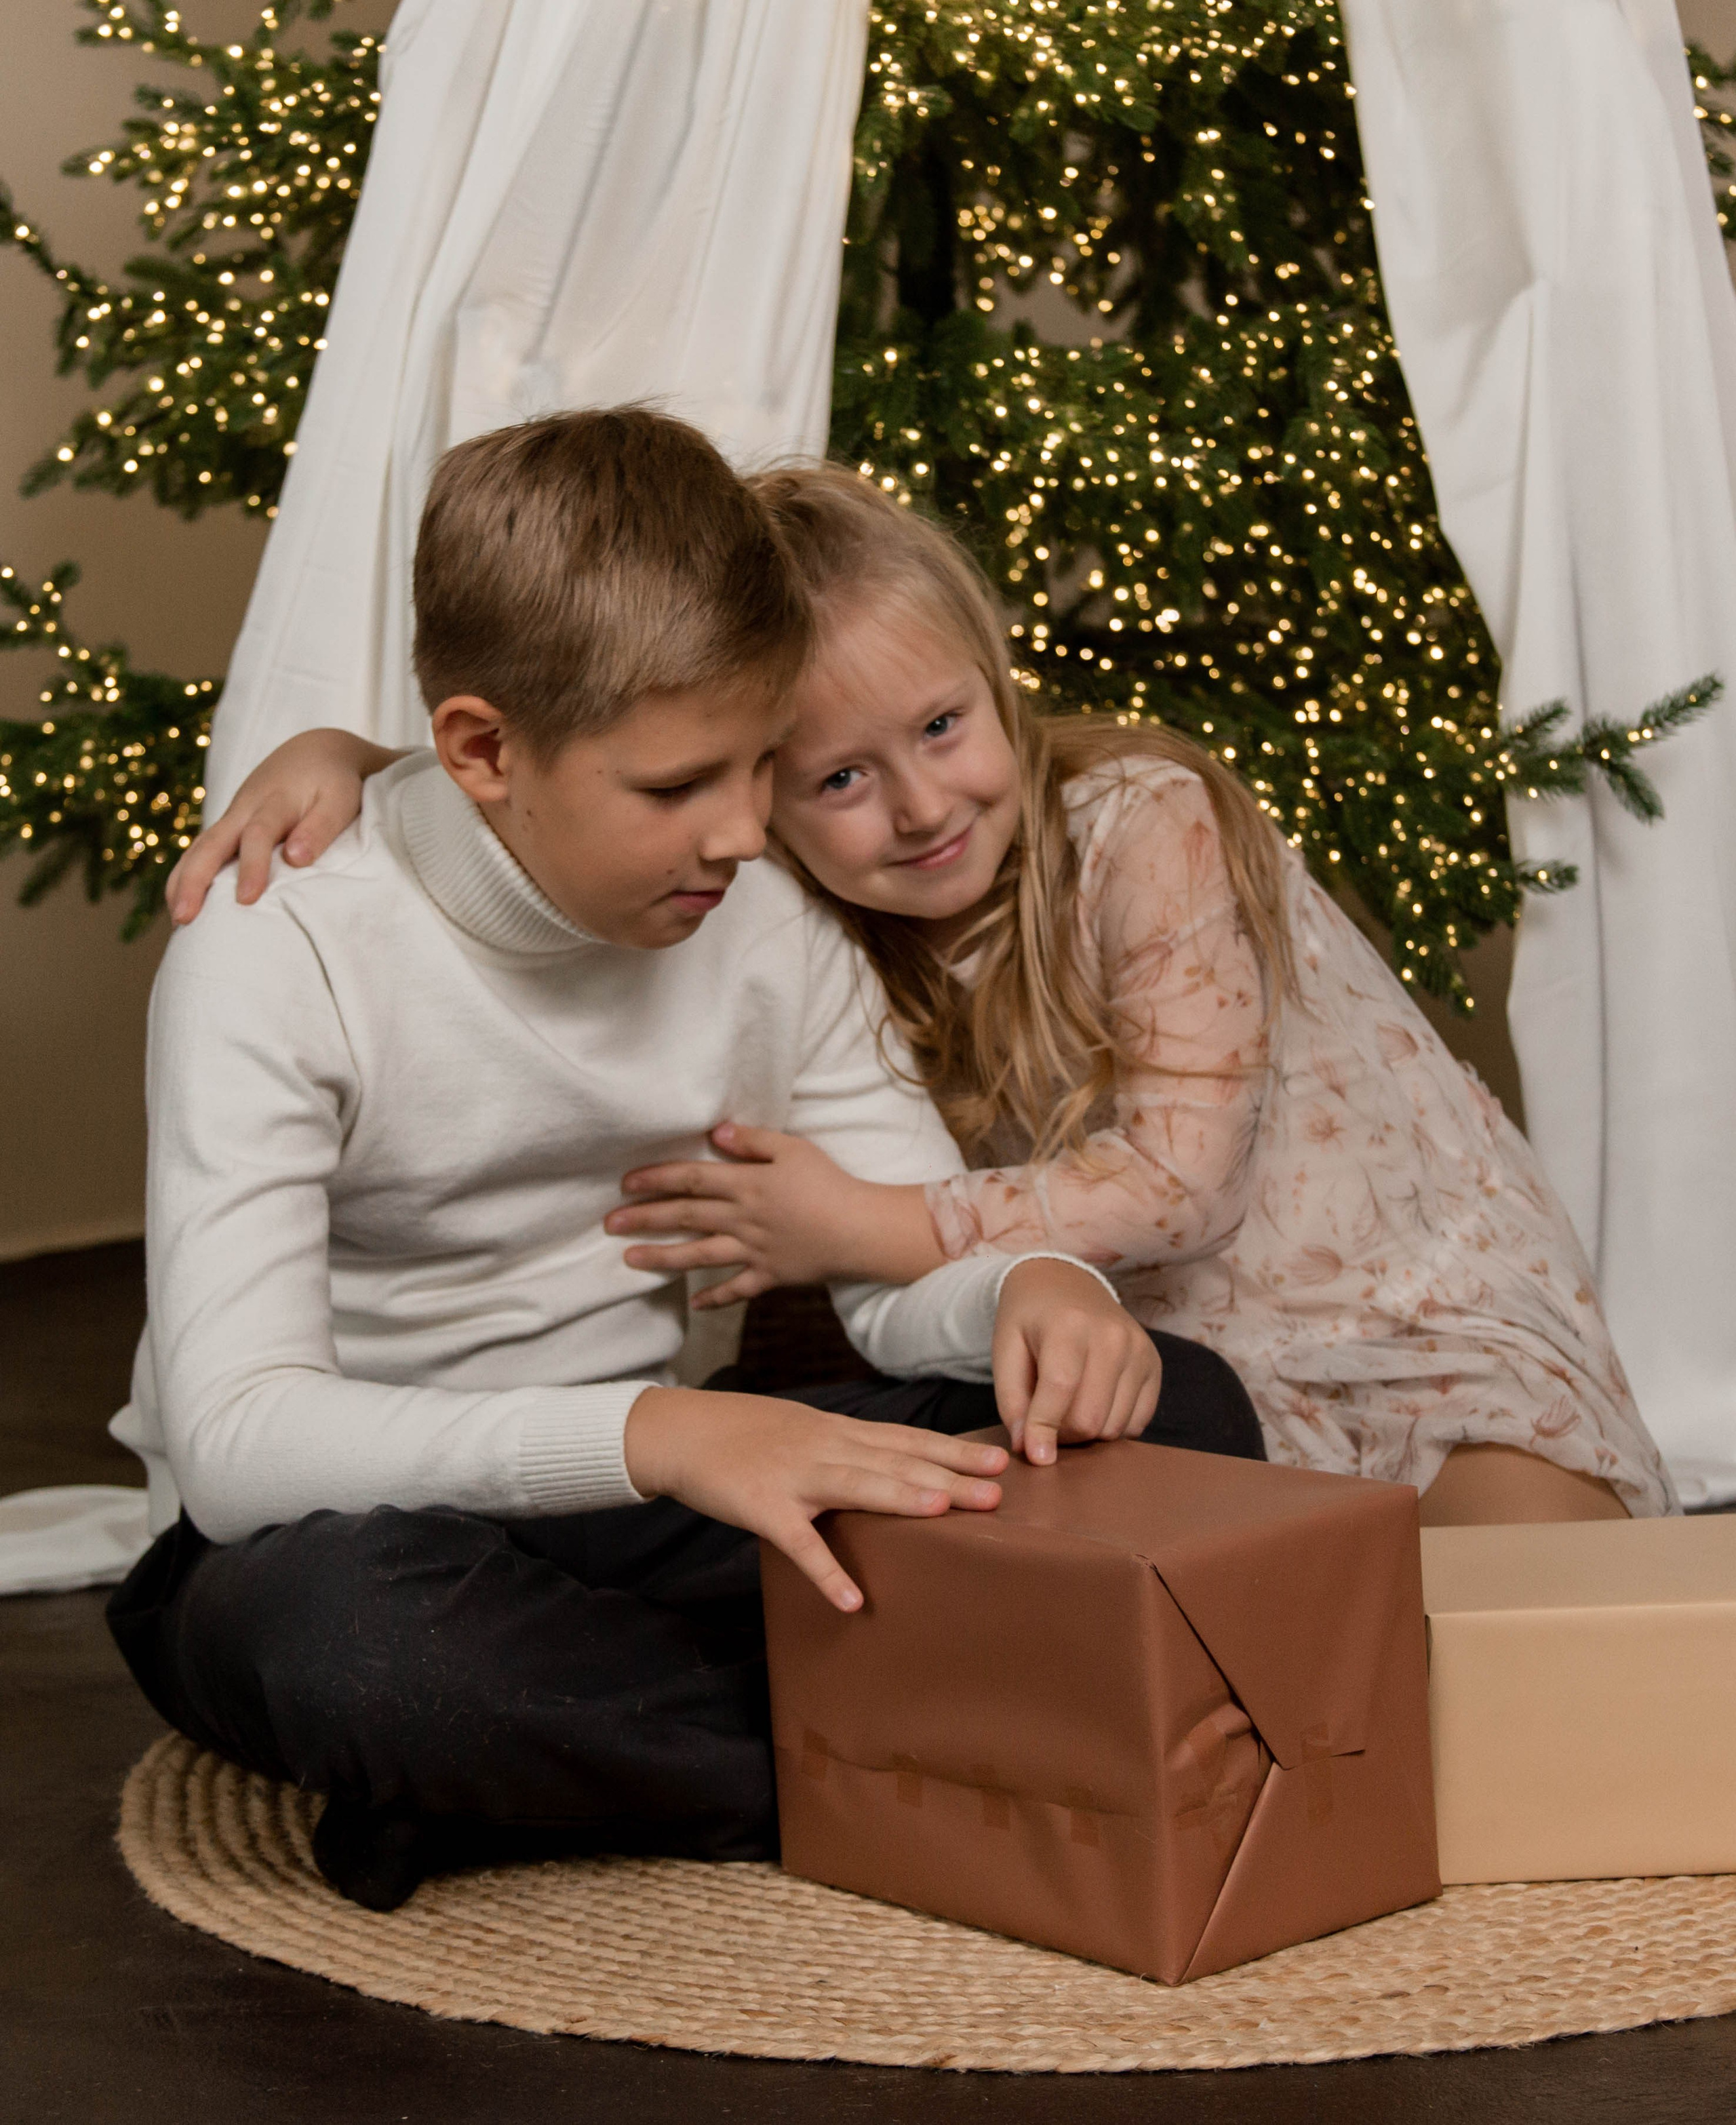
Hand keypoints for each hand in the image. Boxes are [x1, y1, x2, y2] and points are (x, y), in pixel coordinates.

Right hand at [165, 728, 404, 923]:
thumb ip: (320, 827)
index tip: (246, 898)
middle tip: (186, 916)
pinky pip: (201, 851)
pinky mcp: (229, 827)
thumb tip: (296, 859)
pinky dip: (186, 875)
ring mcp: (232, 818)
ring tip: (177, 919)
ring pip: (199, 847)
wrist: (314, 751)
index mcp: (275, 801)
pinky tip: (180, 904)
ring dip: (183, 881)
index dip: (252, 865)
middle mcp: (245, 808)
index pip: (259, 834)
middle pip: (212, 843)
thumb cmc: (334, 782)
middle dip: (196, 880)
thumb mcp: (340, 799)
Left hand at [607, 1123, 945, 1302]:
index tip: (626, 1184)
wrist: (859, 1230)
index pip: (692, 1179)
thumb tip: (714, 1133)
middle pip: (686, 1216)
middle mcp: (742, 1219)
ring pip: (699, 1255)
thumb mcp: (794, 1149)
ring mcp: (753, 1251)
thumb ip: (753, 1141)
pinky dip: (715, 1298)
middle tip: (609, 1223)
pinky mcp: (769, 1276)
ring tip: (630, 1260)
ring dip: (662, 1257)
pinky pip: (737, 1289)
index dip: (656, 1179)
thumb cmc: (830, 1184)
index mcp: (747, 1185)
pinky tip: (692, 1304)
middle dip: (645, 1219)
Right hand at [624, 1386, 1007, 1610]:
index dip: (954, 1452)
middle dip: (947, 1476)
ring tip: (943, 1512)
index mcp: (838, 1432)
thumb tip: (895, 1465)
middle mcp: (824, 1448)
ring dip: (899, 1498)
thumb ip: (847, 1447)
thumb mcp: (803, 1429)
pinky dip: (824, 1571)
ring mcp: (793, 1476)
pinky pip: (798, 1543)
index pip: (907, 1440)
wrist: (680, 1431)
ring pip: (855, 1486)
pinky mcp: (761, 1507)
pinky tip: (851, 1599)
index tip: (1000, 1461)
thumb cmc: (745, 1433)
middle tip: (996, 1493)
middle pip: (894, 1461)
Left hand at [992, 1258, 1161, 1466]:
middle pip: (1090, 1418)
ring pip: (1115, 1427)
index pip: (1060, 1390)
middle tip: (1046, 1424)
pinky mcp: (1155, 1365)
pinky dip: (1113, 1426)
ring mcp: (1139, 1350)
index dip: (1044, 1430)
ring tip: (1068, 1411)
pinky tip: (1094, 1405)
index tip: (1035, 1458)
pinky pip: (1138, 1422)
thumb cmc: (1029, 1320)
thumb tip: (1030, 1449)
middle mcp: (1112, 1336)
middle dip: (1064, 1435)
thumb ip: (1012, 1402)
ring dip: (1088, 1433)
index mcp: (1069, 1325)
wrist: (1064, 1283)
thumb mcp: (1005, 1350)